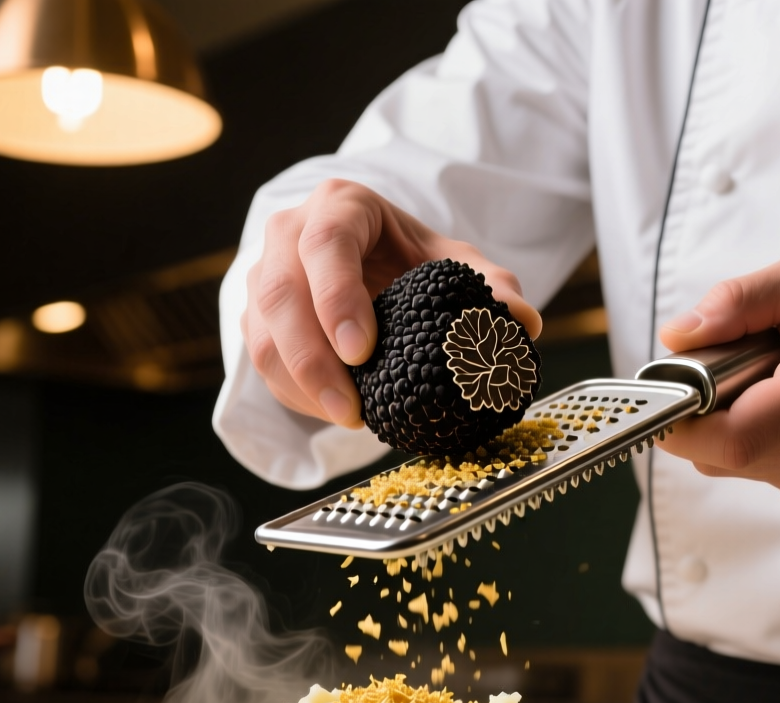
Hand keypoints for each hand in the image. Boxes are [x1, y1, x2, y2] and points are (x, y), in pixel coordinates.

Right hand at [243, 179, 540, 427]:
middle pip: (281, 293)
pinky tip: (332, 412)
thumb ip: (494, 288)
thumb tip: (523, 321)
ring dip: (300, 385)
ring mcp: (265, 273)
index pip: (326, 244)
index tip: (361, 350)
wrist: (376, 262)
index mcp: (341, 206)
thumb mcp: (457, 265)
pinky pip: (262, 360)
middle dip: (312, 358)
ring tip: (348, 418)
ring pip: (262, 333)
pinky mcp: (256, 315)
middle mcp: (291, 232)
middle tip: (350, 407)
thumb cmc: (414, 259)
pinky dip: (294, 394)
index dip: (337, 298)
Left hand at [656, 252, 779, 519]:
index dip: (684, 422)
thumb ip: (741, 300)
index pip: (735, 436)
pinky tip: (775, 402)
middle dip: (701, 410)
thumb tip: (680, 334)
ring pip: (727, 463)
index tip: (667, 390)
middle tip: (724, 365)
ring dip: (723, 422)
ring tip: (760, 379)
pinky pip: (749, 467)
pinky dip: (745, 434)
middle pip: (721, 452)